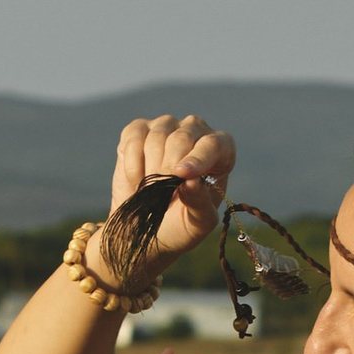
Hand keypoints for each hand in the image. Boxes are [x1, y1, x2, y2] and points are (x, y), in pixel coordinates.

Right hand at [95, 113, 234, 278]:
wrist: (141, 226)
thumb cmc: (178, 225)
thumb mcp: (196, 224)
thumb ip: (200, 204)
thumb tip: (193, 180)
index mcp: (221, 153)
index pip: (215, 145)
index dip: (199, 158)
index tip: (181, 175)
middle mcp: (196, 132)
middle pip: (183, 137)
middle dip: (169, 167)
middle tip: (162, 192)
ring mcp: (167, 127)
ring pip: (158, 136)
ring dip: (151, 169)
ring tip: (152, 189)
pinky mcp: (139, 129)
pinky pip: (135, 136)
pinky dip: (132, 162)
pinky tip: (137, 179)